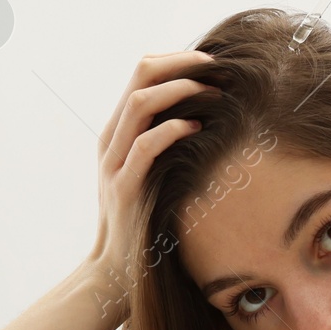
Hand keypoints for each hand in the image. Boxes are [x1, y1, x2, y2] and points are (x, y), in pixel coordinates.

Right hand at [86, 50, 215, 314]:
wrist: (116, 271)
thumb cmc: (144, 222)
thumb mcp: (152, 175)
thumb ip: (167, 143)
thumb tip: (210, 113)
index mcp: (118, 132)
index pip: (142, 72)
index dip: (179, 58)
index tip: (214, 63)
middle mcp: (112, 140)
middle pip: (140, 75)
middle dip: (184, 62)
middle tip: (218, 68)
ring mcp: (114, 163)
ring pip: (140, 103)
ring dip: (182, 89)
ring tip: (214, 92)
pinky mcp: (123, 188)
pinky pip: (146, 146)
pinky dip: (173, 129)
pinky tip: (198, 128)